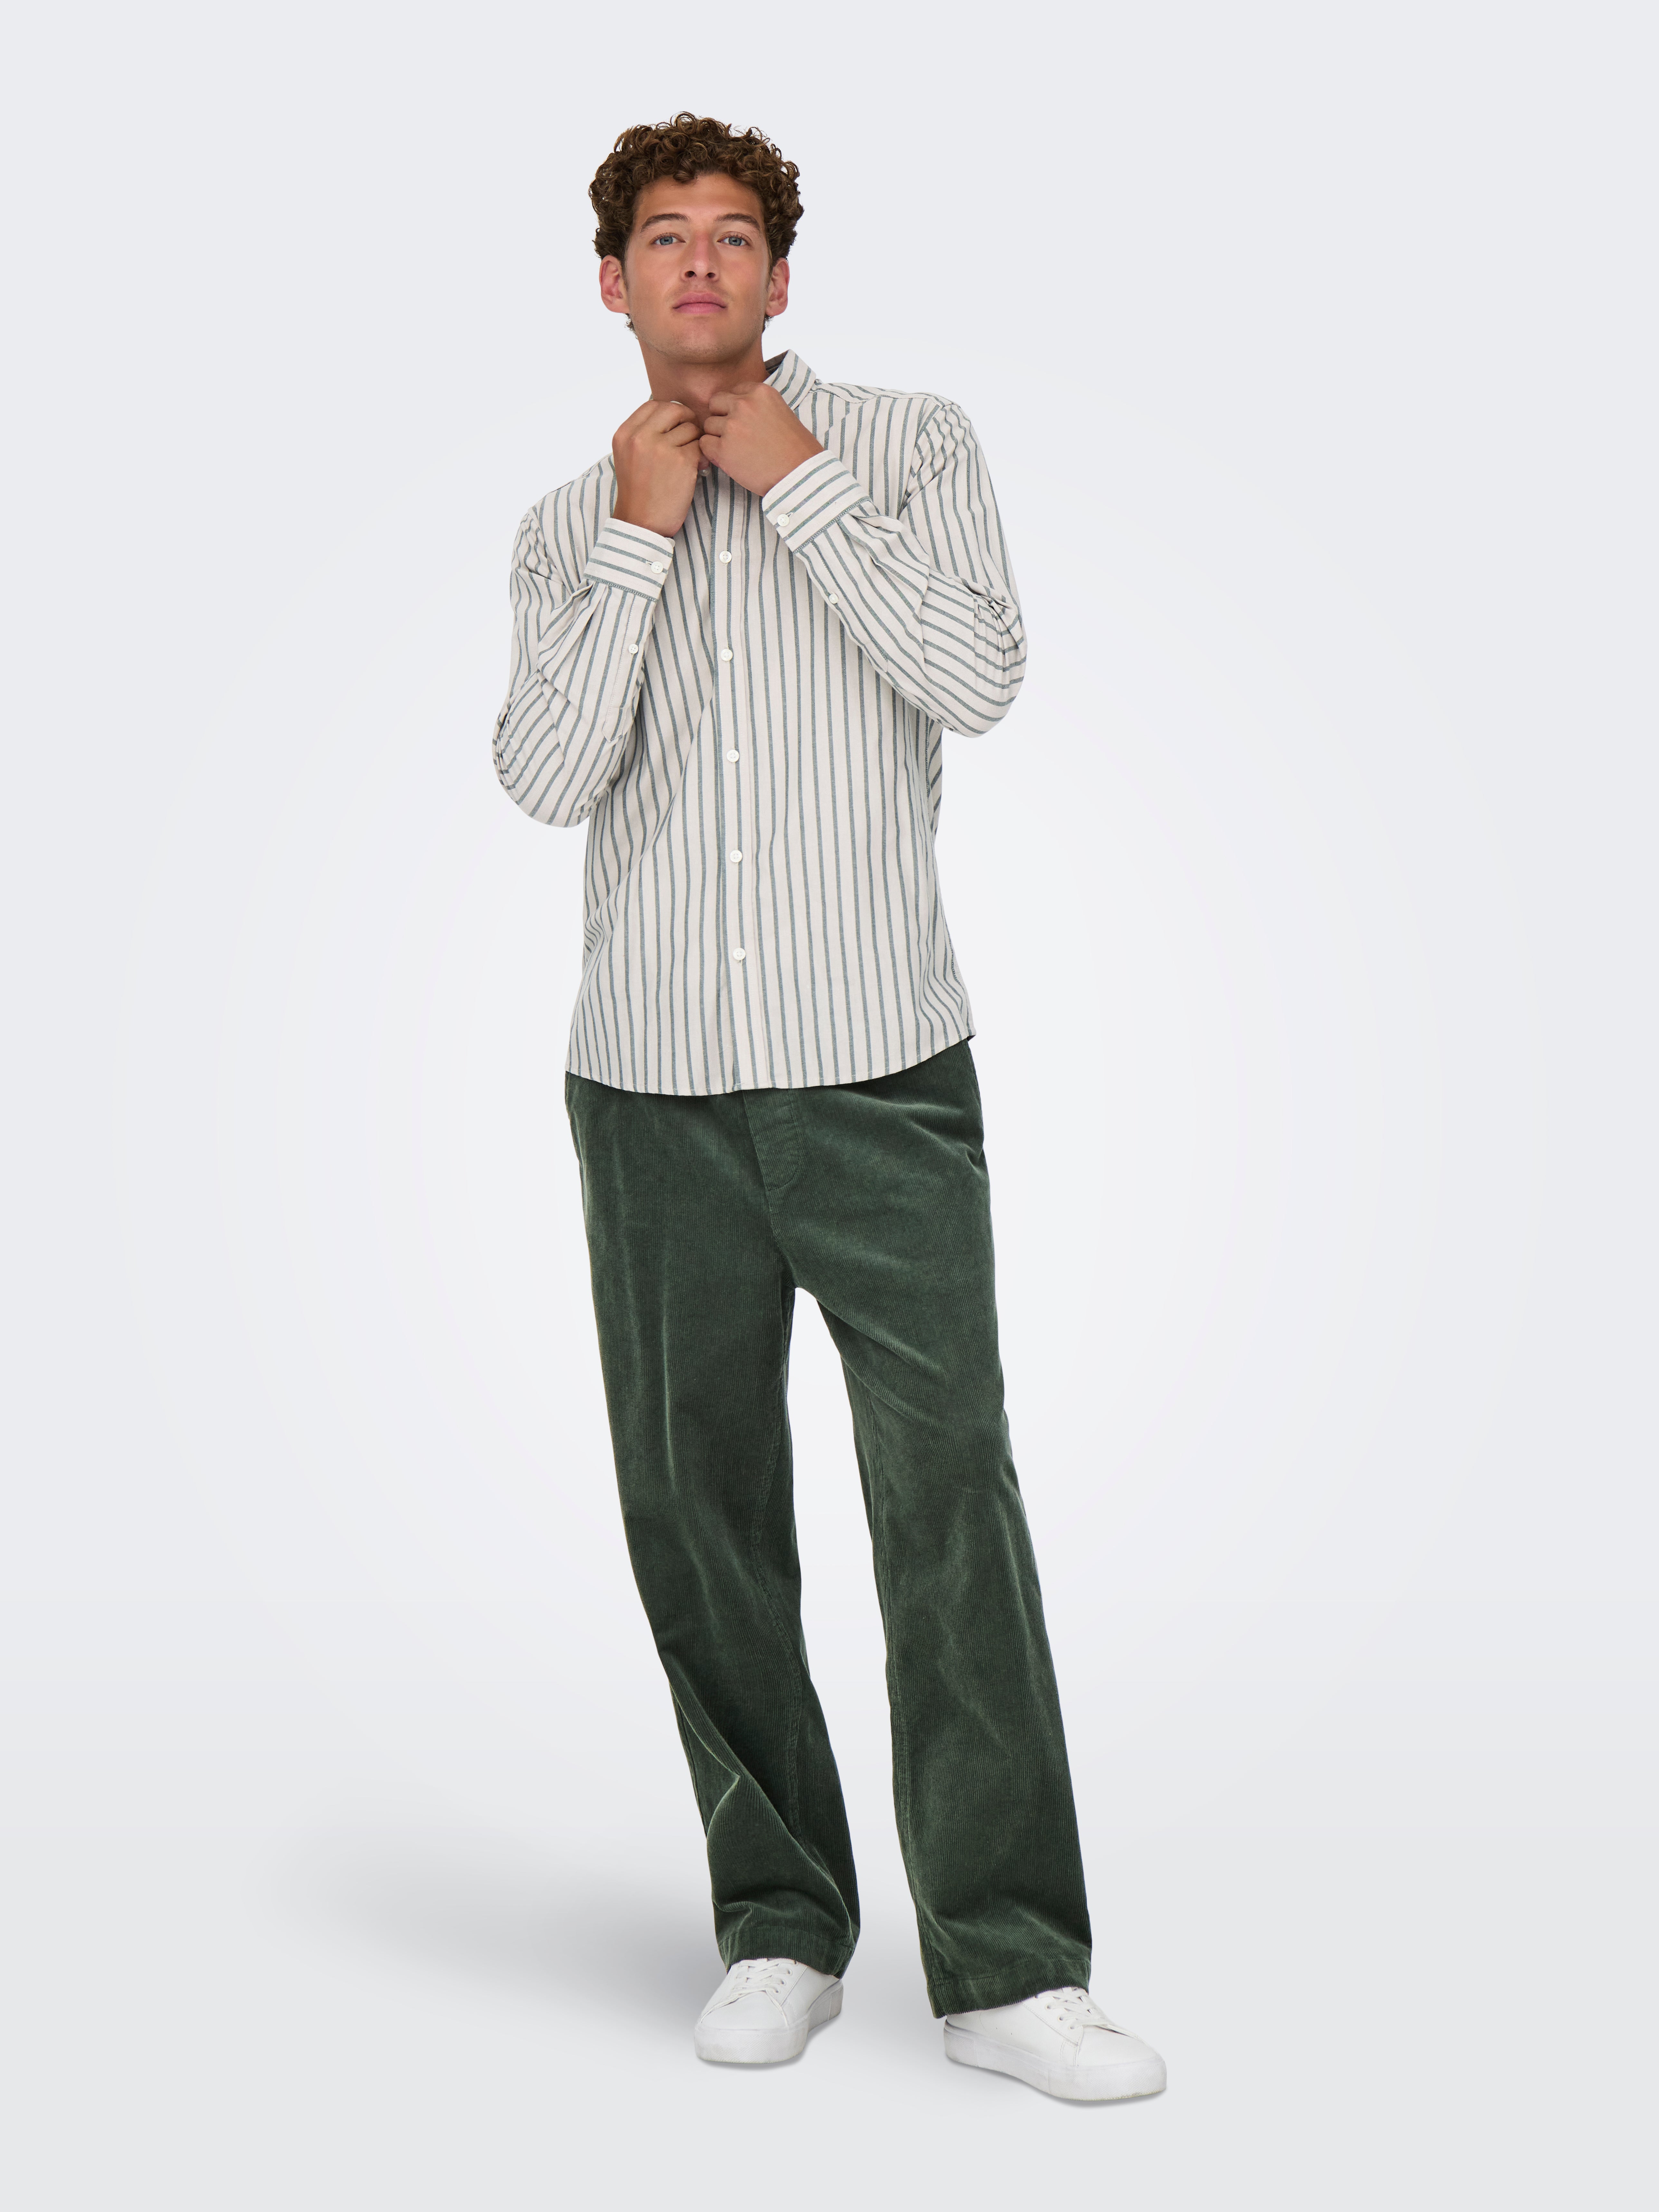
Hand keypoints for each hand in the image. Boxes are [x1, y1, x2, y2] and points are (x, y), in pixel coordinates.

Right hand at [611, 399, 702, 536]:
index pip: (653, 404)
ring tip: (691, 458)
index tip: (675, 424)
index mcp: (625, 433)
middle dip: (686, 420)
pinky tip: (696, 469)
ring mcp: (661, 448)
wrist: (640, 523)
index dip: (669, 411)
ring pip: (690, 428)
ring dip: (695, 441)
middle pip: (674, 410)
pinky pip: (699, 447)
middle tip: (690, 435)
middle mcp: (640, 437)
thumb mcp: (629, 455)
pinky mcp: (681, 462)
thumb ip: (644, 433)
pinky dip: (701, 457)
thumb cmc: (638, 492)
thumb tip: (673, 414)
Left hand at [700, 384, 822, 495]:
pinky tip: (729, 459)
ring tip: (737, 450)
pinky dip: (713, 453)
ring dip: (717, 437)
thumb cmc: (795, 448)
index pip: (732, 392)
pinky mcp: (723, 450)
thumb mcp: (780, 411)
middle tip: (736, 435)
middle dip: (721, 418)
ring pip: (708, 425)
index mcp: (760, 392)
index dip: (734, 408)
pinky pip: (704, 445)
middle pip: (715, 404)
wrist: (800, 475)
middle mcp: (744, 405)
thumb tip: (734, 408)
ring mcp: (732, 427)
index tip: (744, 422)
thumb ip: (757, 405)